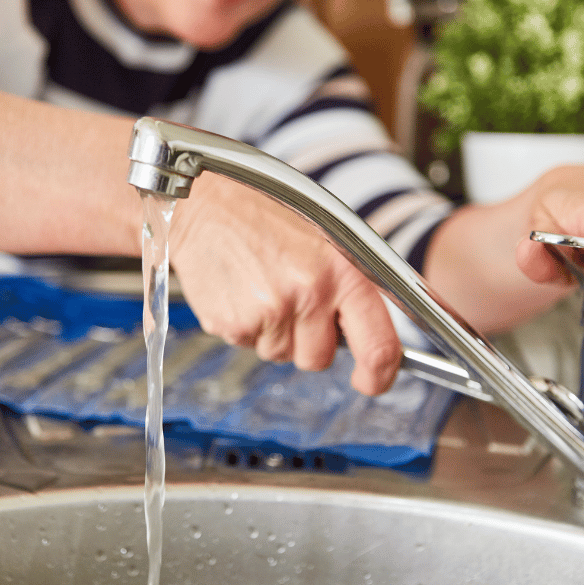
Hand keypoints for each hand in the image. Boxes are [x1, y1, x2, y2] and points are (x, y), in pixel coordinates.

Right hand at [168, 173, 401, 395]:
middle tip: (291, 301)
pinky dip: (245, 326)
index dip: (377, 375)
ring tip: (261, 287)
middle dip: (307, 342)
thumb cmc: (266, 216)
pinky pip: (247, 345)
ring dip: (273, 332)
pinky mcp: (233, 324)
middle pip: (318, 359)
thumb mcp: (326, 239)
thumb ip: (348, 287)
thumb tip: (364, 337)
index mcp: (343, 273)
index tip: (369, 381)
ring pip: (280, 354)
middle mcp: (309, 294)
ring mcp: (269, 312)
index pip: (378, 346)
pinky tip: (240, 291)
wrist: (205, 203)